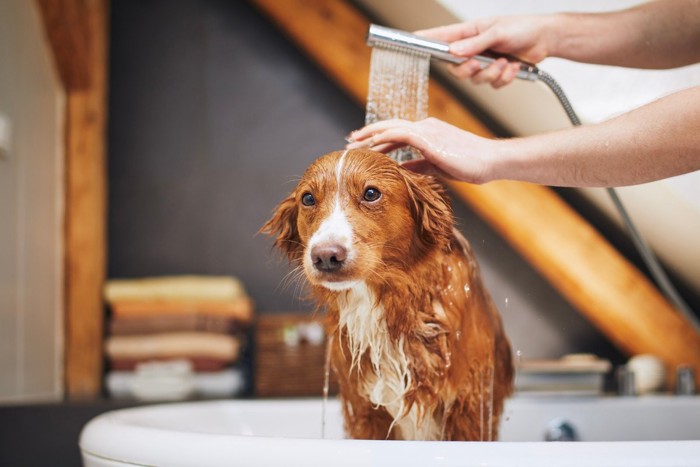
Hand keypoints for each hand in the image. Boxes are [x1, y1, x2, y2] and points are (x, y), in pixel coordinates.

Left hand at [346, 118, 501, 183]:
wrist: (491, 160)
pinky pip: (402, 134)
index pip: (397, 132)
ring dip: (371, 134)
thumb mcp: (438, 166)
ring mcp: (427, 130)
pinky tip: (373, 144)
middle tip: (350, 140)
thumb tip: (402, 167)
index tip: (362, 145)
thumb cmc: (470, 164)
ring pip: (391, 127)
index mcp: (428, 132)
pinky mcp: (430, 138)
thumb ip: (419, 164)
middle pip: (389, 126)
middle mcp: (425, 127)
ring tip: (354, 142)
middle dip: (368, 133)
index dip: (378, 137)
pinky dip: (385, 137)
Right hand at [416, 16, 553, 87]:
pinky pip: (491, 85)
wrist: (545, 39)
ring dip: (492, 74)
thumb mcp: (498, 32)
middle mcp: (473, 48)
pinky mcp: (495, 73)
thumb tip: (454, 51)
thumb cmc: (522, 28)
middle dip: (468, 70)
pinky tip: (513, 67)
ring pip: (474, 80)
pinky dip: (504, 78)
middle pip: (455, 68)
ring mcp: (483, 62)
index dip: (424, 40)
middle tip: (479, 64)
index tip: (410, 40)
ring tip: (506, 62)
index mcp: (469, 33)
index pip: (441, 37)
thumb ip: (475, 43)